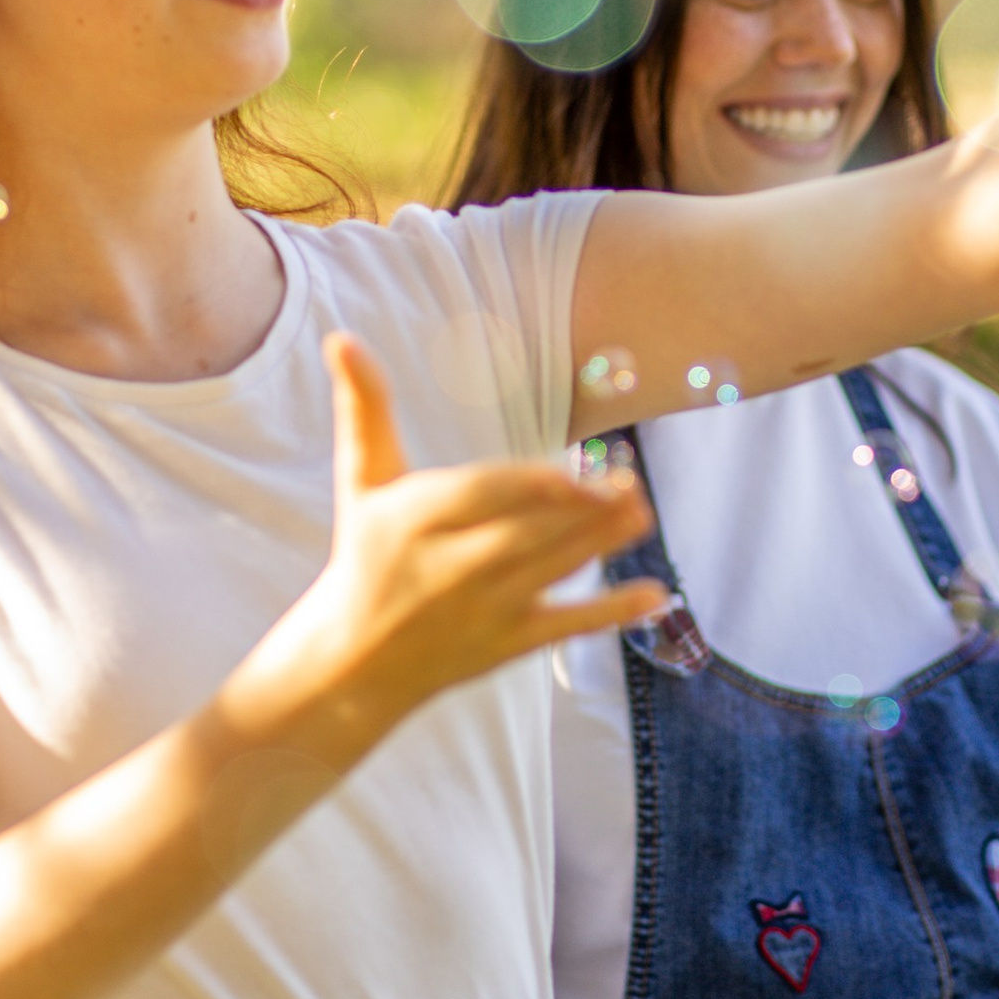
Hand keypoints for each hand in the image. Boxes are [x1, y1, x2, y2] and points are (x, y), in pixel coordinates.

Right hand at [244, 337, 668, 755]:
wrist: (353, 661)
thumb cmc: (366, 552)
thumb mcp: (361, 481)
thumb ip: (365, 410)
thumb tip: (342, 338)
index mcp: (414, 521)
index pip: (477, 499)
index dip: (525, 488)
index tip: (568, 474)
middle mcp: (448, 570)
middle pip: (522, 537)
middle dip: (577, 515)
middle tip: (628, 483)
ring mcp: (481, 611)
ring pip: (549, 573)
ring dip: (600, 545)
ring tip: (642, 512)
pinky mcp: (506, 645)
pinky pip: (564, 627)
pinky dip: (610, 612)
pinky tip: (656, 594)